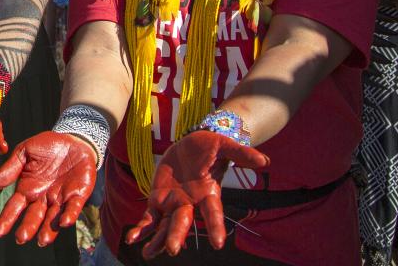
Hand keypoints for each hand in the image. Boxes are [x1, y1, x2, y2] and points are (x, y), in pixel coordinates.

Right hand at [0, 131, 96, 245]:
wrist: (73, 139)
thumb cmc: (47, 146)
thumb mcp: (24, 152)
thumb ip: (10, 168)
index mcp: (28, 189)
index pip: (14, 207)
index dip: (6, 219)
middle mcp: (43, 198)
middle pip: (33, 216)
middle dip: (28, 228)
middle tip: (21, 238)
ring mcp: (60, 198)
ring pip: (53, 218)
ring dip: (48, 230)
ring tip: (42, 240)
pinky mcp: (77, 194)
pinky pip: (73, 207)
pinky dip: (69, 215)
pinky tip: (64, 222)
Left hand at [125, 131, 268, 257]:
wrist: (189, 144)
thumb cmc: (209, 146)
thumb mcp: (224, 145)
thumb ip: (241, 154)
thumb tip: (265, 161)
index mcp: (208, 193)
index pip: (213, 212)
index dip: (216, 227)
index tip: (219, 244)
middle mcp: (191, 203)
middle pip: (184, 222)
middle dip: (177, 235)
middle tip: (173, 250)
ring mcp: (173, 203)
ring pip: (165, 226)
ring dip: (158, 240)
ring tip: (148, 254)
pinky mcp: (158, 200)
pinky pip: (149, 218)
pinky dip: (142, 228)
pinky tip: (132, 239)